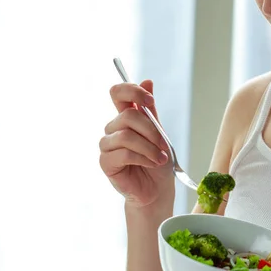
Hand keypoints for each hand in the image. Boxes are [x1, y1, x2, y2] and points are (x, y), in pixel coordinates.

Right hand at [99, 80, 173, 207]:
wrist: (157, 189)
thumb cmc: (157, 161)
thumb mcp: (159, 133)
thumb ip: (150, 110)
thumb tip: (147, 81)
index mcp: (125, 117)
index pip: (118, 92)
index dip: (132, 90)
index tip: (150, 101)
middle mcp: (113, 128)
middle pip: (128, 116)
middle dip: (151, 130)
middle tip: (164, 145)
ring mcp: (107, 145)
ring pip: (127, 136)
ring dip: (149, 147)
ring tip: (160, 158)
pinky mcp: (106, 162)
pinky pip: (123, 153)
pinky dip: (142, 158)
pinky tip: (151, 164)